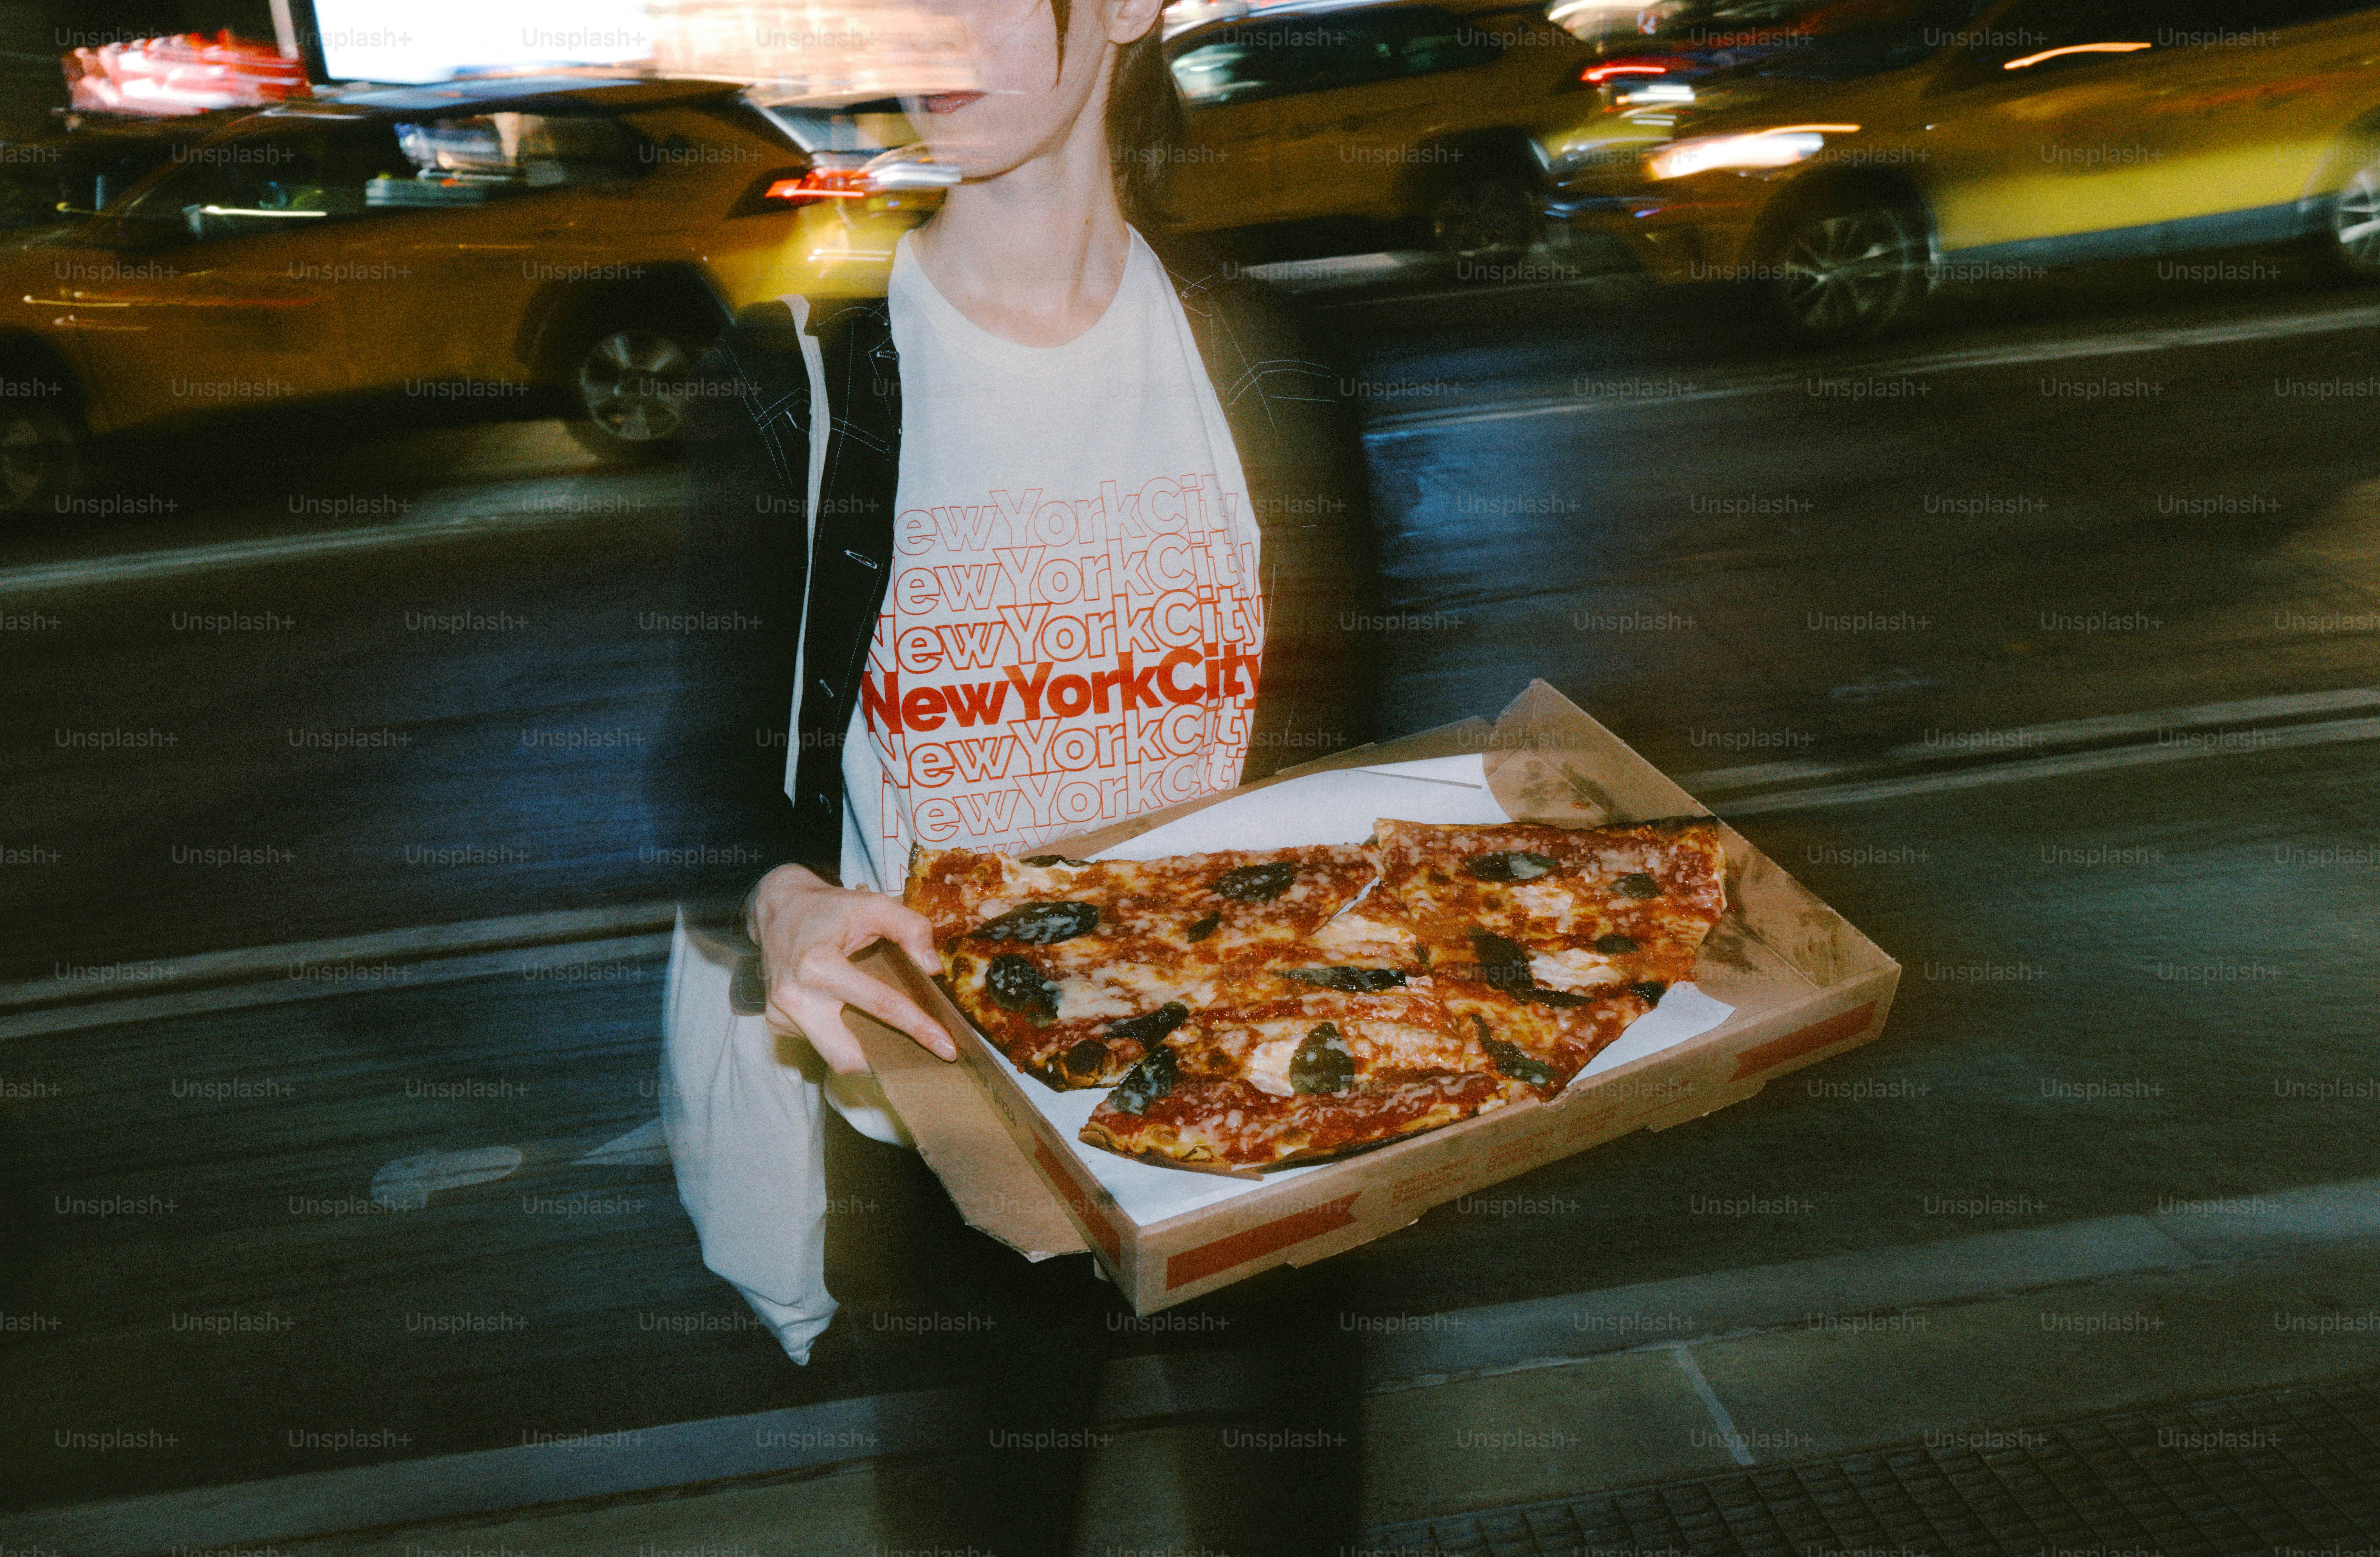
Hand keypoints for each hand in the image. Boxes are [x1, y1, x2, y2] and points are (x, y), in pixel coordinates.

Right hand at [745, 863, 955, 1072]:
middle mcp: (794, 997)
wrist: (776, 909)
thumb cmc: (827, 908)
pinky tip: (850, 1016)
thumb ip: (910, 928)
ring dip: (863, 1052)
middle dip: (882, 1063)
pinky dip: (841, 1037)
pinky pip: (818, 1043)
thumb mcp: (872, 904)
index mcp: (818, 965)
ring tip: (886, 1034)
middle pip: (846, 1057)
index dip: (917, 1028)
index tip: (947, 1048)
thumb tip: (932, 969)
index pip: (879, 1005)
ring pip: (832, 1056)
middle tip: (915, 1055)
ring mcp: (780, 1014)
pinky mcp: (776, 1022)